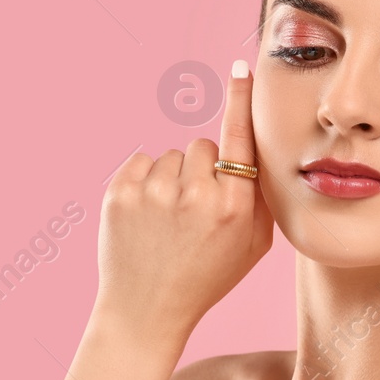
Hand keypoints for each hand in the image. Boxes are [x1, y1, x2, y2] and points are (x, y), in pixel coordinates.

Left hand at [92, 59, 274, 334]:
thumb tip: (259, 149)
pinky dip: (144, 182)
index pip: (239, 139)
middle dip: (201, 169)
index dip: (240, 100)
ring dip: (171, 179)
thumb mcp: (252, 247)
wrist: (145, 312)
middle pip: (202, 146)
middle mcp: (196, 195)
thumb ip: (260, 199)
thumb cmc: (206, 278)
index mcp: (233, 207)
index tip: (239, 68)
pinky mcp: (120, 193)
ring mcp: (154, 193)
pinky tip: (147, 216)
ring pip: (171, 156)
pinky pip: (141, 162)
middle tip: (193, 211)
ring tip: (167, 220)